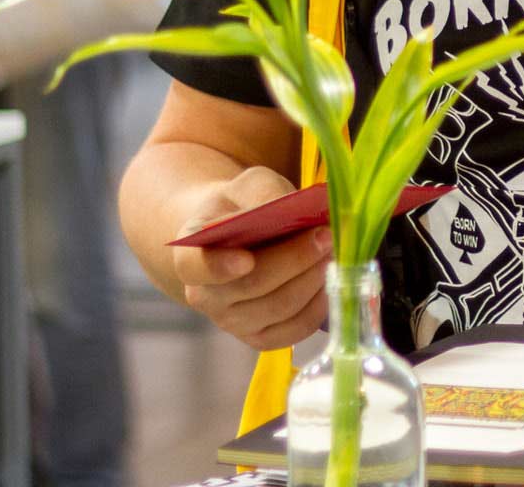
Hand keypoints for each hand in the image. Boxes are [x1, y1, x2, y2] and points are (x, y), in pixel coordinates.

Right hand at [171, 166, 331, 350]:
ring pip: (279, 307)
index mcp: (190, 253)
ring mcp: (230, 322)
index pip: (194, 267)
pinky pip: (292, 330)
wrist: (239, 235)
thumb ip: (263, 193)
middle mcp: (204, 295)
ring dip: (312, 279)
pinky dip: (317, 306)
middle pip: (252, 285)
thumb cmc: (243, 206)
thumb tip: (285, 209)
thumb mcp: (248, 185)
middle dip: (294, 259)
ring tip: (334, 252)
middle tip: (325, 236)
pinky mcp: (258, 337)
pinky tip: (329, 280)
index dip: (218, 267)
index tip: (246, 260)